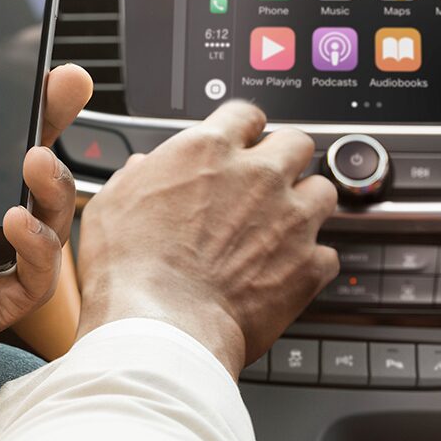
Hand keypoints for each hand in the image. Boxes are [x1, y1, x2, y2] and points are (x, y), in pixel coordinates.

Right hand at [75, 101, 338, 378]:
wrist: (161, 325)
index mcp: (208, 150)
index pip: (245, 114)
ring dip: (306, 204)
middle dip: (284, 158)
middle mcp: (258, 175)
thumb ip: (139, 175)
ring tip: (282, 226)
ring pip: (324, 191)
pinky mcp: (309, 265)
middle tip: (266, 182)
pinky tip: (286, 272)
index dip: (243, 129)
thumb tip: (146, 169)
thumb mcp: (113, 203)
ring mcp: (290, 219)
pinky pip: (327, 254)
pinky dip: (310, 262)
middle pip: (297, 142)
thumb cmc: (129, 267)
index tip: (240, 143)